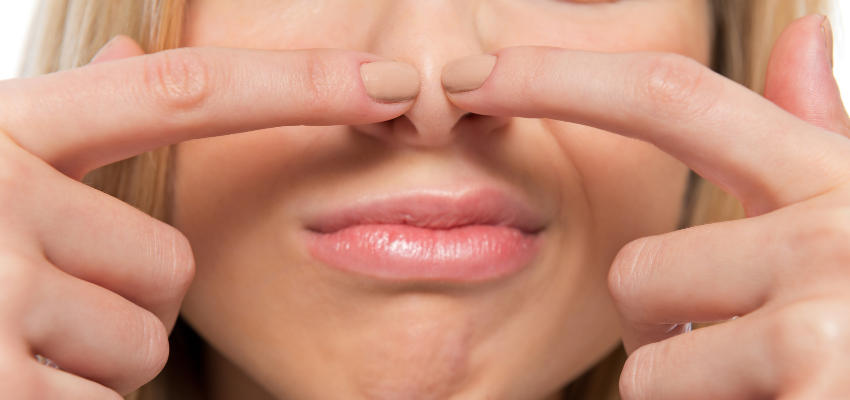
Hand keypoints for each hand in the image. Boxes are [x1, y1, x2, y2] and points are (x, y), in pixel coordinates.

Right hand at [0, 36, 412, 397]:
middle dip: (124, 298)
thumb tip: (133, 44)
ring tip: (4, 349)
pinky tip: (7, 385)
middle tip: (31, 307)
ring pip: (141, 346)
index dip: (298, 83)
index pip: (181, 93)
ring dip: (90, 363)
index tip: (388, 80)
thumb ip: (56, 125)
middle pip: (170, 265)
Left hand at [446, 14, 849, 398]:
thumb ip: (825, 139)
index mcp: (838, 182)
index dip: (557, 76)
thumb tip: (797, 35)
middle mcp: (834, 235)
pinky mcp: (810, 392)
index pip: (668, 98)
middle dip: (667, 324)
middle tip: (749, 354)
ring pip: (646, 362)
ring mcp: (823, 320)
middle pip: (635, 269)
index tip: (473, 73)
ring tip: (775, 394)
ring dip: (689, 393)